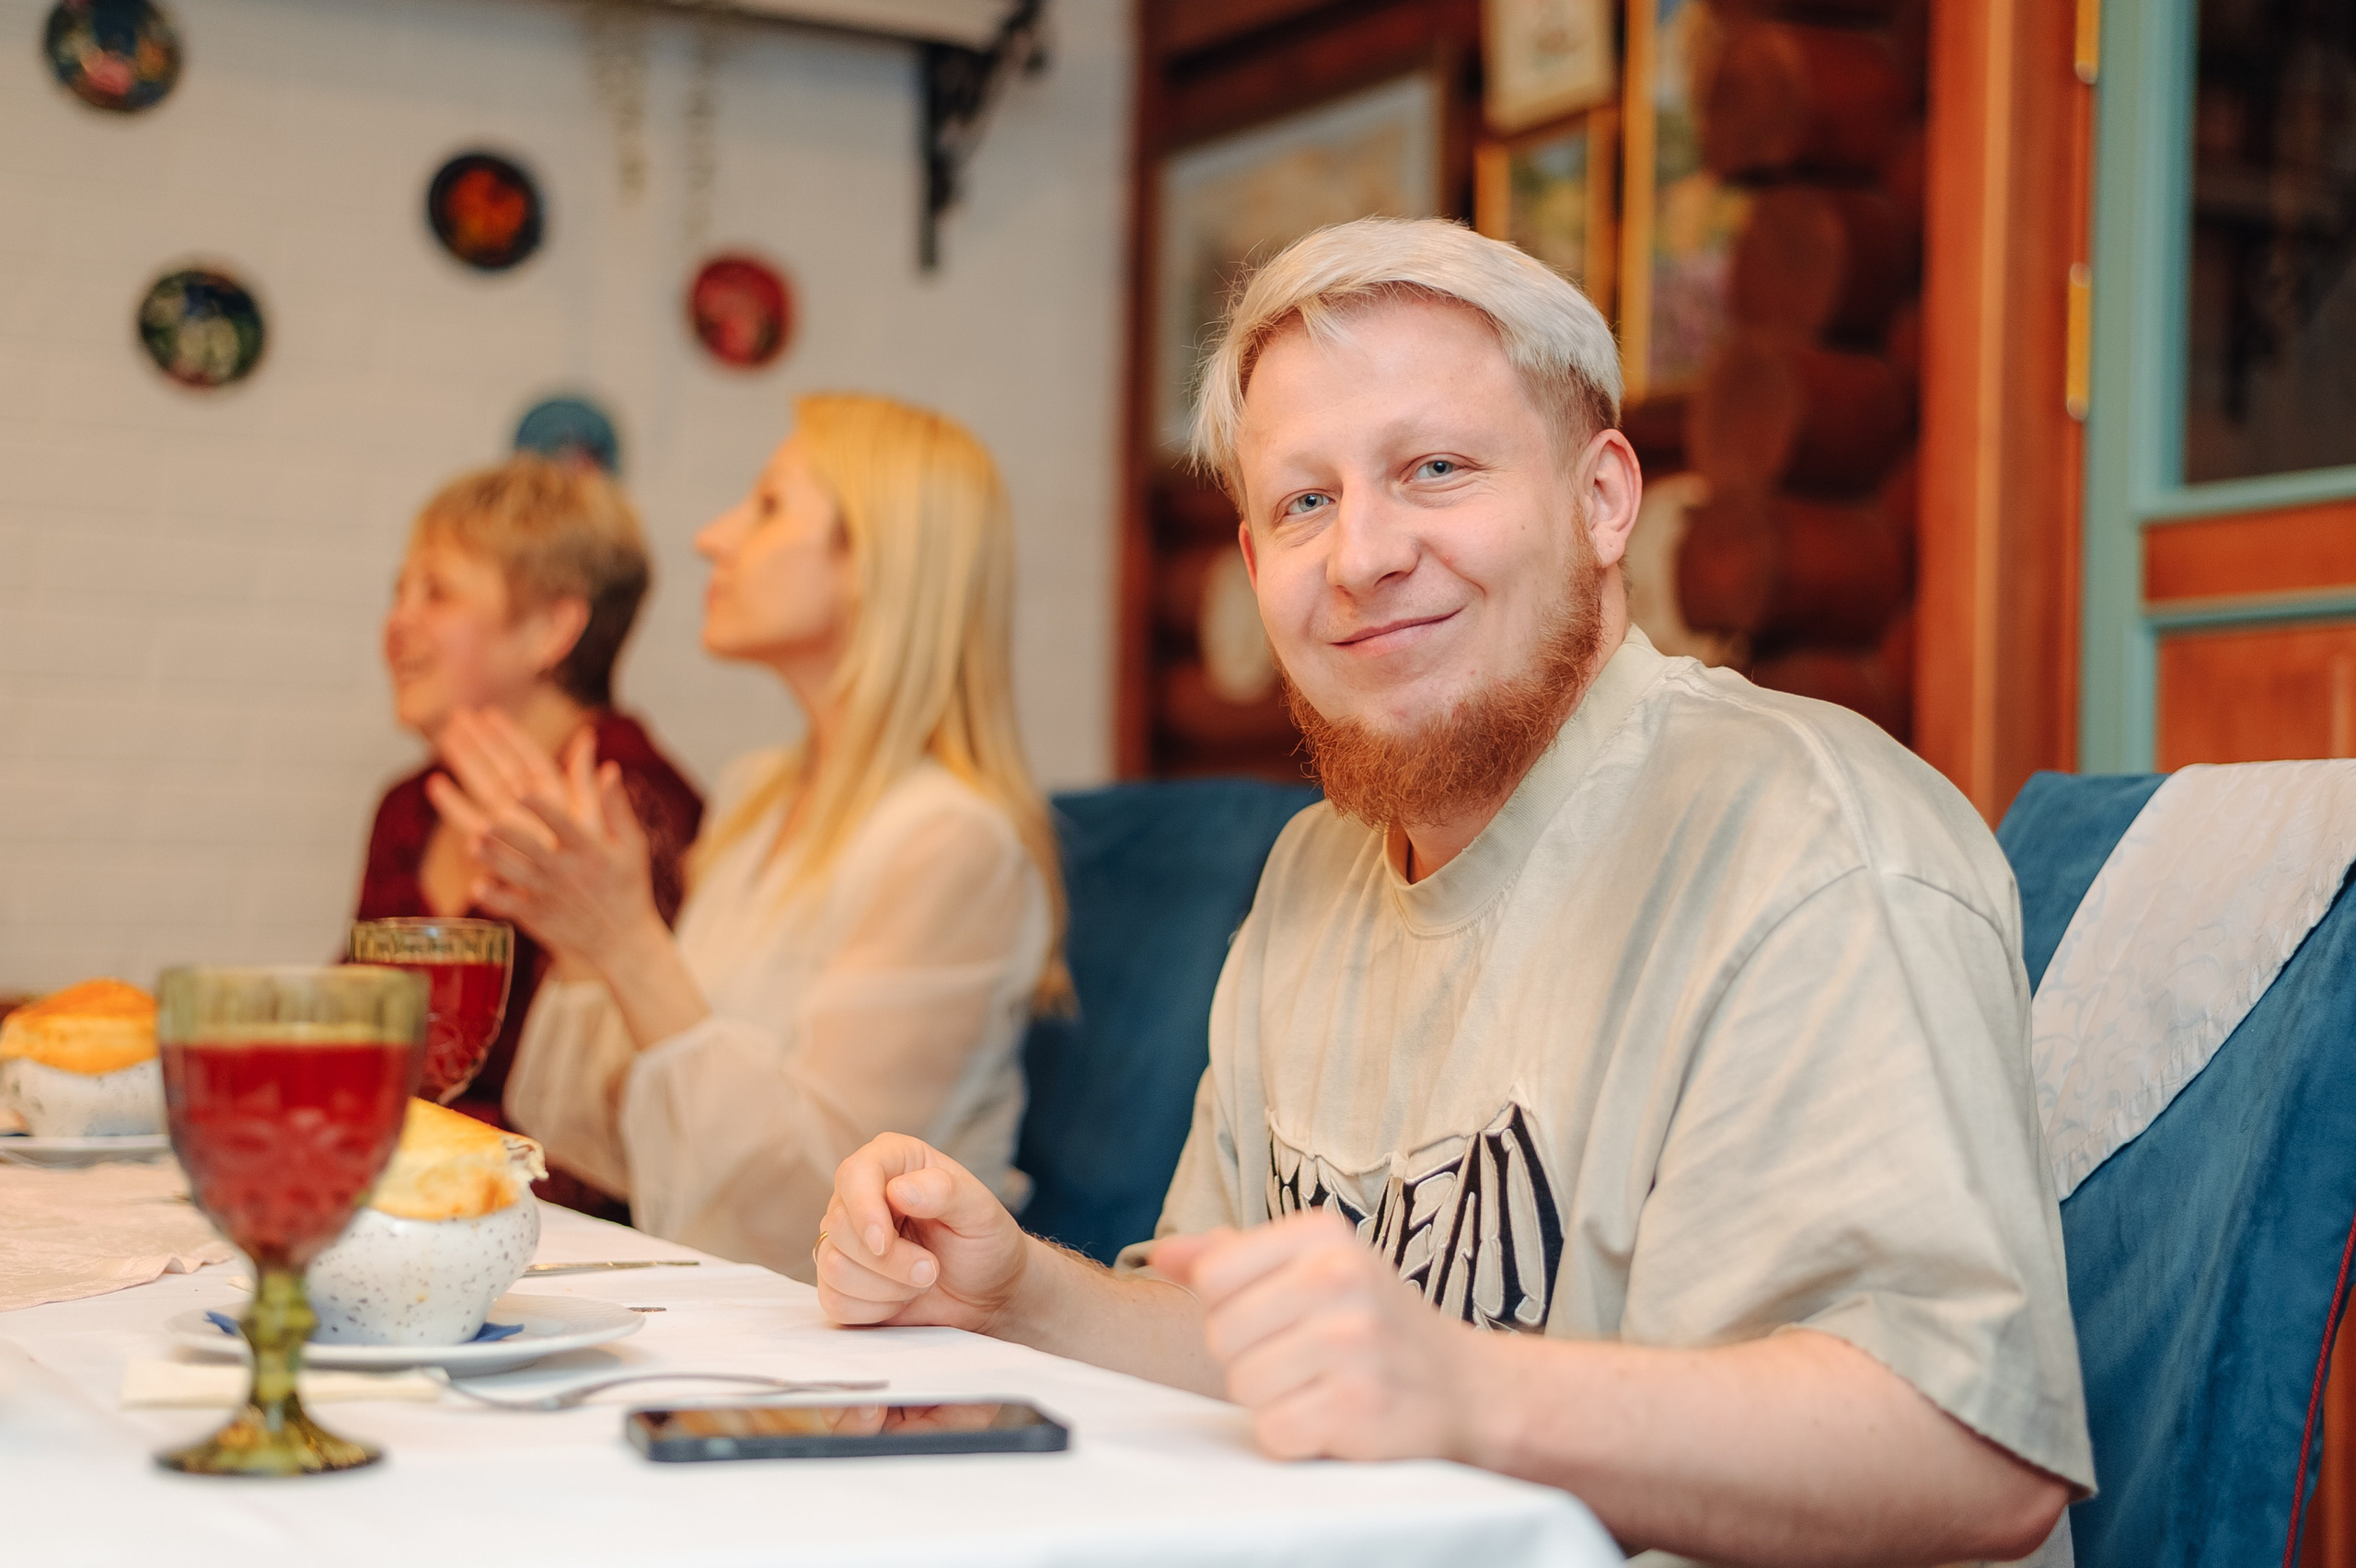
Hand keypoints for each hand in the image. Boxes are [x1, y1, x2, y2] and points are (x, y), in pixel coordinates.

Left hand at [424, 709, 658, 969]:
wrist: (622, 939)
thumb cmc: (628, 885)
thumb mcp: (631, 845)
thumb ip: (617, 807)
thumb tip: (610, 768)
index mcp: (590, 850)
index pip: (564, 825)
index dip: (542, 809)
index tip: (522, 791)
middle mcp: (568, 871)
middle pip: (532, 850)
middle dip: (508, 836)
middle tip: (485, 820)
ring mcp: (550, 895)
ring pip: (515, 875)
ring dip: (493, 861)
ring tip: (473, 845)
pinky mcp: (538, 917)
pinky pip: (511, 907)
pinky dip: (494, 898)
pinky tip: (477, 886)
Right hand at [815, 1134, 1031, 1333]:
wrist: (988, 1294)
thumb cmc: (985, 1243)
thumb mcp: (980, 1211)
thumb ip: (945, 1192)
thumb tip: (897, 1190)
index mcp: (893, 1162)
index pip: (854, 1174)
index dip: (863, 1210)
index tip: (884, 1243)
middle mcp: (862, 1196)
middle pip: (838, 1226)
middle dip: (889, 1261)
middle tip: (931, 1269)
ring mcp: (847, 1240)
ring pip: (833, 1266)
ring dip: (887, 1287)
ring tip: (922, 1280)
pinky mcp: (840, 1281)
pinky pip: (835, 1301)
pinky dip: (875, 1309)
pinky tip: (901, 1298)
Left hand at [1152, 1210, 1505, 1464]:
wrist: (1468, 1389)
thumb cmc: (1375, 1326)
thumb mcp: (1313, 1269)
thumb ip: (1234, 1260)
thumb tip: (1162, 1257)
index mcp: (1321, 1234)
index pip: (1213, 1275)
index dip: (1232, 1309)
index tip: (1279, 1316)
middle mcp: (1339, 1276)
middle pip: (1221, 1334)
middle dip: (1251, 1358)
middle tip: (1306, 1359)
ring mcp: (1352, 1340)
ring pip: (1243, 1384)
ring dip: (1274, 1400)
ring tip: (1322, 1386)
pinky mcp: (1358, 1405)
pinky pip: (1274, 1430)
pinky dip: (1296, 1436)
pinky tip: (1333, 1418)